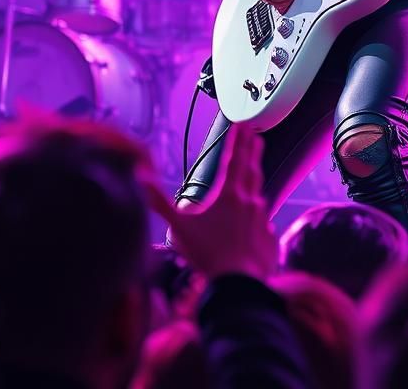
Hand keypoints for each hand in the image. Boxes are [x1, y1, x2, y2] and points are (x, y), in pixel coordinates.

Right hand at [146, 123, 276, 281]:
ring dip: (254, 183)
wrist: (239, 283)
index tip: (243, 123)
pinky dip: (257, 217)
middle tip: (257, 135)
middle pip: (251, 168)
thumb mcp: (179, 227)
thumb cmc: (208, 254)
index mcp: (228, 195)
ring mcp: (261, 218)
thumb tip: (139, 176)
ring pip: (257, 195)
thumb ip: (158, 201)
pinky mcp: (268, 236)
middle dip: (253, 149)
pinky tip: (254, 222)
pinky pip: (263, 222)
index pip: (234, 159)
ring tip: (252, 175)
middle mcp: (248, 201)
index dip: (237, 139)